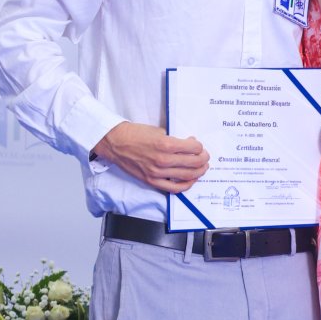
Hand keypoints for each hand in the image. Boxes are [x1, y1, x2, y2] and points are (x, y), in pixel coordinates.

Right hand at [93, 122, 208, 191]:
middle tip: (205, 157)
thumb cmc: (135, 134)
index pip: (193, 148)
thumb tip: (189, 145)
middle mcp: (163, 160)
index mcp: (165, 144)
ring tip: (201, 168)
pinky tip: (190, 180)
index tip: (198, 146)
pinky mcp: (151, 180)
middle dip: (203, 160)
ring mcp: (157, 172)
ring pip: (187, 176)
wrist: (115, 143)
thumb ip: (174, 139)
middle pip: (193, 163)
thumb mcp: (158, 130)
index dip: (199, 147)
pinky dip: (185, 185)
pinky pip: (174, 188)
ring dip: (198, 172)